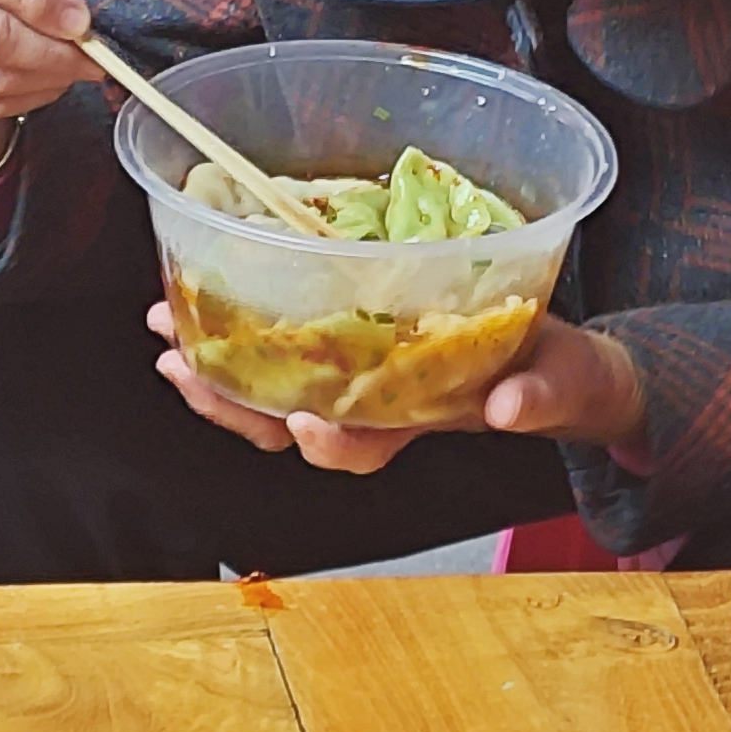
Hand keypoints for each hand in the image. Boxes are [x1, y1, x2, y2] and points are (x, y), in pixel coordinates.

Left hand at [146, 309, 648, 474]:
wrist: (564, 361)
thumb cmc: (562, 381)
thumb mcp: (564, 386)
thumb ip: (541, 397)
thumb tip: (508, 408)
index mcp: (421, 421)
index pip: (361, 446)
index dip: (329, 441)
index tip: (306, 422)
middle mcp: (376, 400)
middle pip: (289, 418)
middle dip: (229, 401)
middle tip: (179, 366)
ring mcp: (362, 365)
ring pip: (275, 379)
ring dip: (217, 361)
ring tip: (167, 328)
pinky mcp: (359, 321)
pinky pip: (291, 327)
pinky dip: (247, 313)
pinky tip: (209, 285)